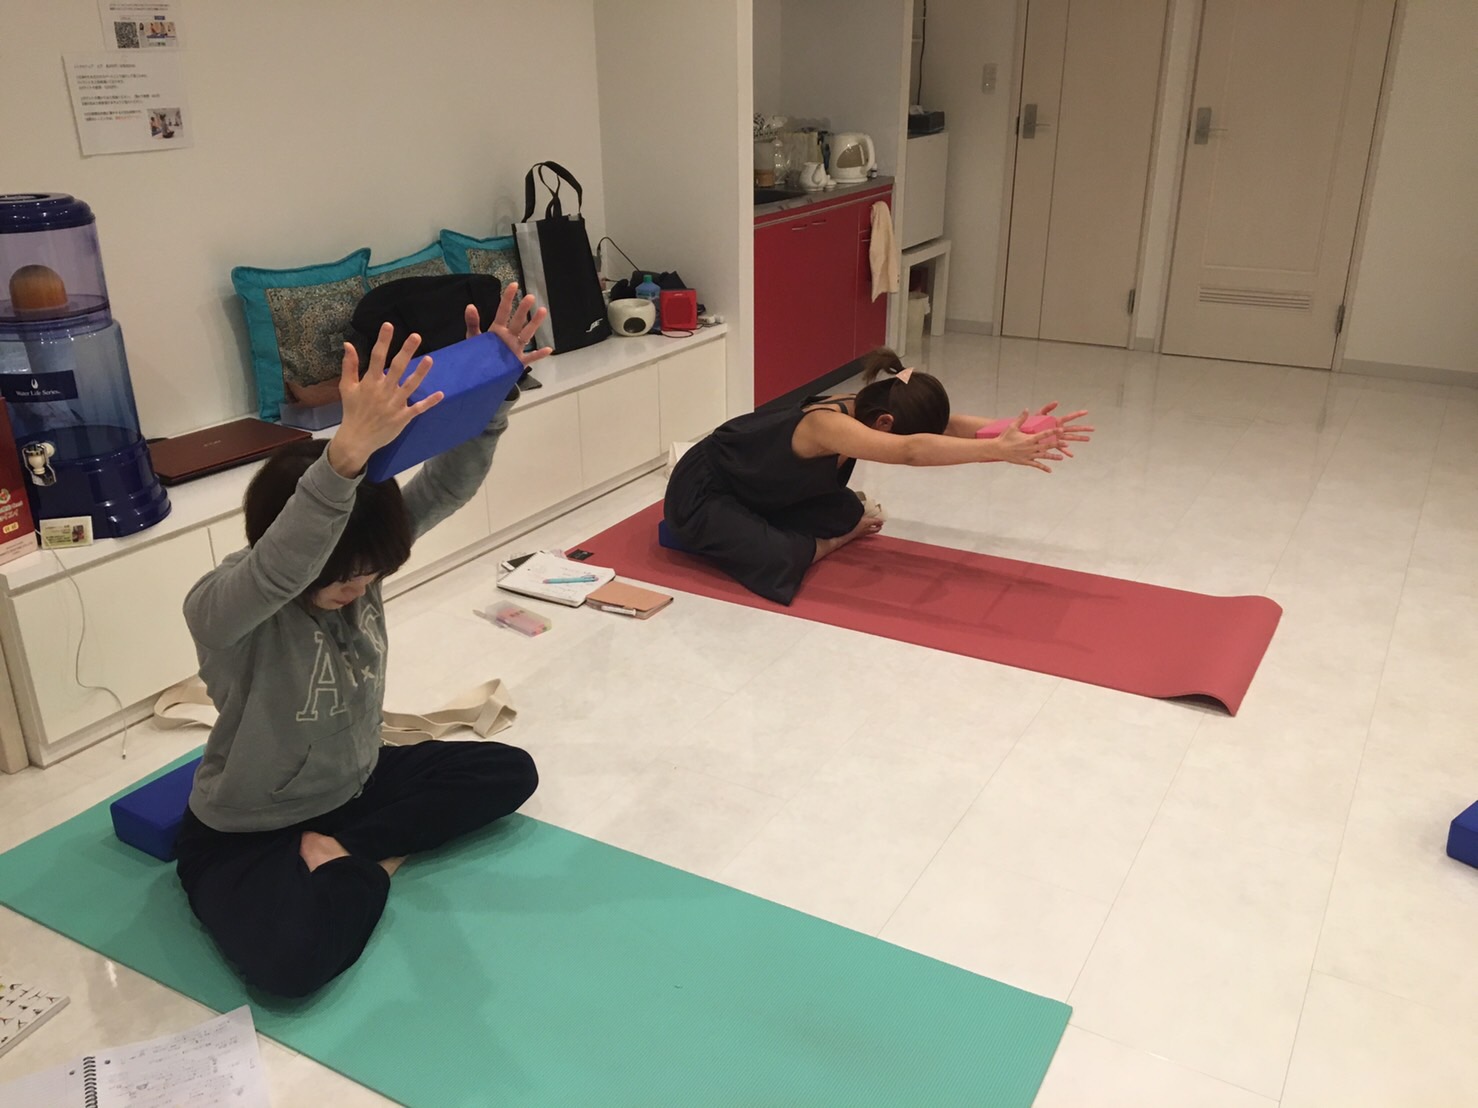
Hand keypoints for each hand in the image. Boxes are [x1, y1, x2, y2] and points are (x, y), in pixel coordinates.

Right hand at [328, 325, 443, 476]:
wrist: (357, 439)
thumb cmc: (352, 411)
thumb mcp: (347, 387)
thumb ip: (349, 366)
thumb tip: (348, 344)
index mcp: (370, 382)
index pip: (377, 357)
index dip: (383, 341)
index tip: (389, 325)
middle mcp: (384, 391)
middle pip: (397, 367)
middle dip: (406, 351)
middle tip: (416, 336)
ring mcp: (395, 404)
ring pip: (410, 385)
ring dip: (421, 373)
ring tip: (430, 359)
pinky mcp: (403, 417)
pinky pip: (418, 408)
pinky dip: (429, 402)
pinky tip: (441, 394)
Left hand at [463, 282, 552, 367]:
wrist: (480, 374)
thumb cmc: (479, 354)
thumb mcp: (473, 337)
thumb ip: (472, 323)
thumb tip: (470, 306)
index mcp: (498, 329)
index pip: (503, 311)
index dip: (508, 298)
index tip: (513, 285)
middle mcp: (509, 336)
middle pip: (518, 320)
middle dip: (523, 309)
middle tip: (530, 297)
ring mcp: (516, 348)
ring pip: (527, 334)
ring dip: (535, 323)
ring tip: (543, 311)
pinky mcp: (518, 362)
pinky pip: (530, 357)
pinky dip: (539, 354)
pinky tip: (548, 349)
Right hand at [996, 410, 1065, 472]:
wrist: (997, 449)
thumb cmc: (1004, 437)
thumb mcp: (1012, 426)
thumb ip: (1021, 418)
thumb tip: (1026, 409)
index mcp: (1029, 438)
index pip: (1043, 434)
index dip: (1053, 431)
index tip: (1060, 429)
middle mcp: (1030, 447)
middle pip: (1046, 446)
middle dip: (1057, 444)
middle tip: (1066, 443)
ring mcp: (1029, 455)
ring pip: (1043, 456)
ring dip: (1053, 457)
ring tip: (1061, 458)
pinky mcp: (1025, 462)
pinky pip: (1036, 465)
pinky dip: (1043, 468)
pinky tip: (1050, 470)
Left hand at [1032, 401, 1093, 457]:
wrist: (1025, 433)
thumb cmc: (1032, 422)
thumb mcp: (1040, 413)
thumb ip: (1047, 407)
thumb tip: (1057, 402)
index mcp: (1057, 421)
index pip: (1069, 417)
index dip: (1078, 414)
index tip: (1086, 411)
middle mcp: (1059, 429)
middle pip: (1074, 428)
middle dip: (1083, 428)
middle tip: (1093, 428)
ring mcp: (1057, 437)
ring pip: (1070, 438)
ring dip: (1079, 438)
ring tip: (1088, 439)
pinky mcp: (1052, 443)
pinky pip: (1060, 448)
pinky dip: (1065, 451)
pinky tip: (1071, 455)